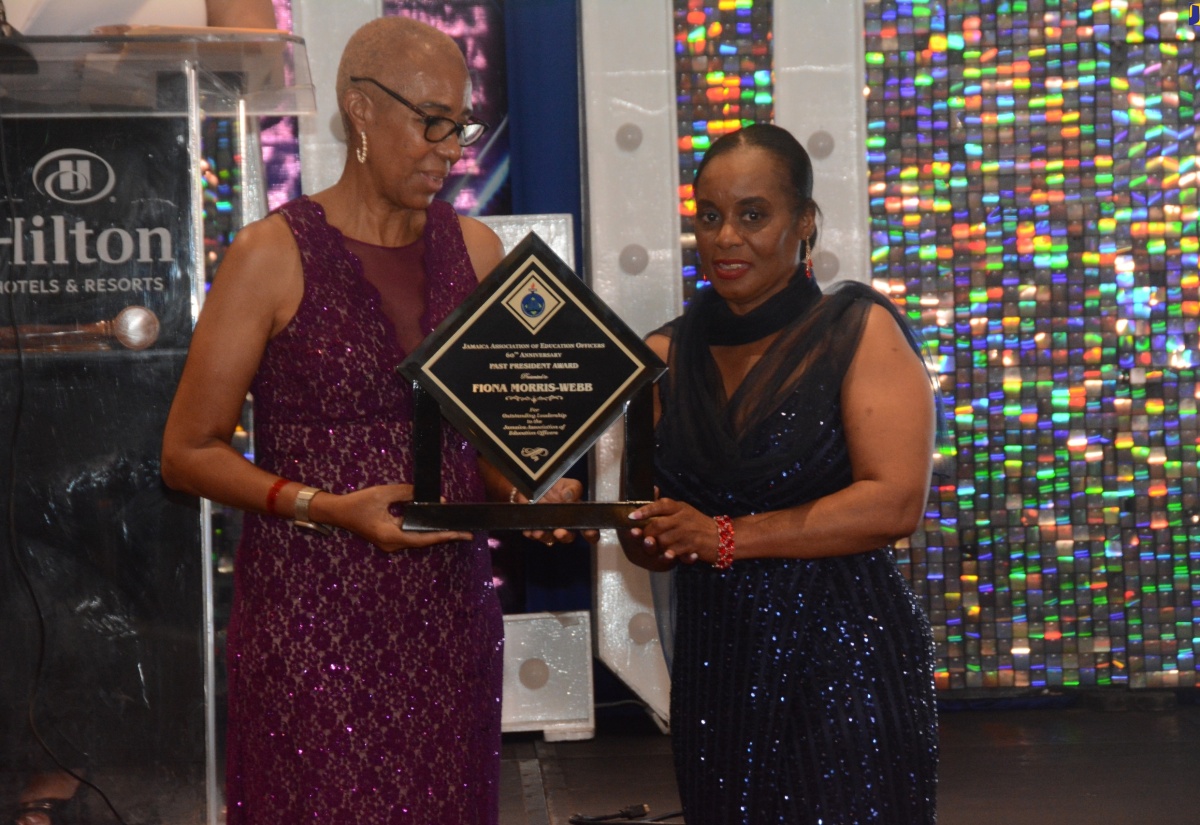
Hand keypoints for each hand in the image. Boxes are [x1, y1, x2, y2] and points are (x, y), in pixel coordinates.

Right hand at [317, 484, 472, 551]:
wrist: (337, 512)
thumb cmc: (357, 503)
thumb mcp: (382, 493)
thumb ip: (405, 493)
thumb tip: (426, 495)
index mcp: (390, 535)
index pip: (422, 537)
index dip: (442, 535)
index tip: (459, 534)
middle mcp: (392, 543)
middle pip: (423, 541)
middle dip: (444, 536)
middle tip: (466, 533)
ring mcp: (390, 542)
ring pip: (418, 539)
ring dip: (435, 534)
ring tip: (456, 530)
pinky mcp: (389, 538)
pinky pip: (411, 536)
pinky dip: (424, 531)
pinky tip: (435, 525)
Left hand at [518, 478, 597, 545]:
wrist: (532, 485)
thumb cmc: (554, 485)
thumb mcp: (566, 484)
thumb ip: (572, 489)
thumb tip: (571, 497)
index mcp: (576, 516)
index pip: (587, 530)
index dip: (591, 534)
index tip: (589, 532)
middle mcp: (564, 526)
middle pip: (568, 537)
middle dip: (565, 536)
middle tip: (560, 532)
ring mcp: (549, 529)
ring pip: (549, 538)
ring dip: (545, 536)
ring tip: (539, 532)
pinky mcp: (534, 529)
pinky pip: (533, 535)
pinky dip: (531, 534)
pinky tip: (529, 530)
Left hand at [627, 498, 715, 565]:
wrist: (720, 537)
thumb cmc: (697, 523)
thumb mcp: (683, 510)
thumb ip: (666, 505)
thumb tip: (652, 489)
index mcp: (679, 507)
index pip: (660, 505)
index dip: (644, 510)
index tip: (631, 516)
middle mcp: (682, 518)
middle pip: (657, 525)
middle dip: (646, 533)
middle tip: (640, 537)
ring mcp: (687, 532)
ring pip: (663, 540)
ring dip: (655, 546)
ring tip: (652, 547)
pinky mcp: (692, 546)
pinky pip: (673, 551)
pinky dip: (667, 555)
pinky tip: (665, 555)